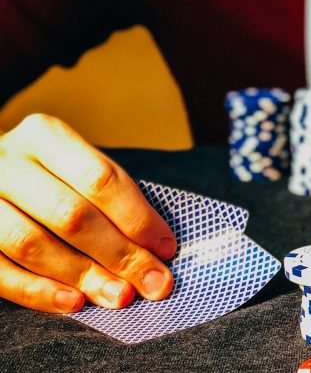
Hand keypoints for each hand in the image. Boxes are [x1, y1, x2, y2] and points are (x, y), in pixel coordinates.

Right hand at [0, 114, 175, 312]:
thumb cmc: (48, 177)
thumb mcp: (76, 167)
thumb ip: (112, 199)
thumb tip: (157, 249)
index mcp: (45, 136)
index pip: (100, 179)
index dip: (138, 218)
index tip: (166, 248)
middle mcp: (7, 162)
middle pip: (71, 214)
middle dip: (119, 254)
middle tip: (153, 283)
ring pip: (31, 243)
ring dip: (82, 276)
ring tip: (119, 296)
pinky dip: (38, 291)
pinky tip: (73, 303)